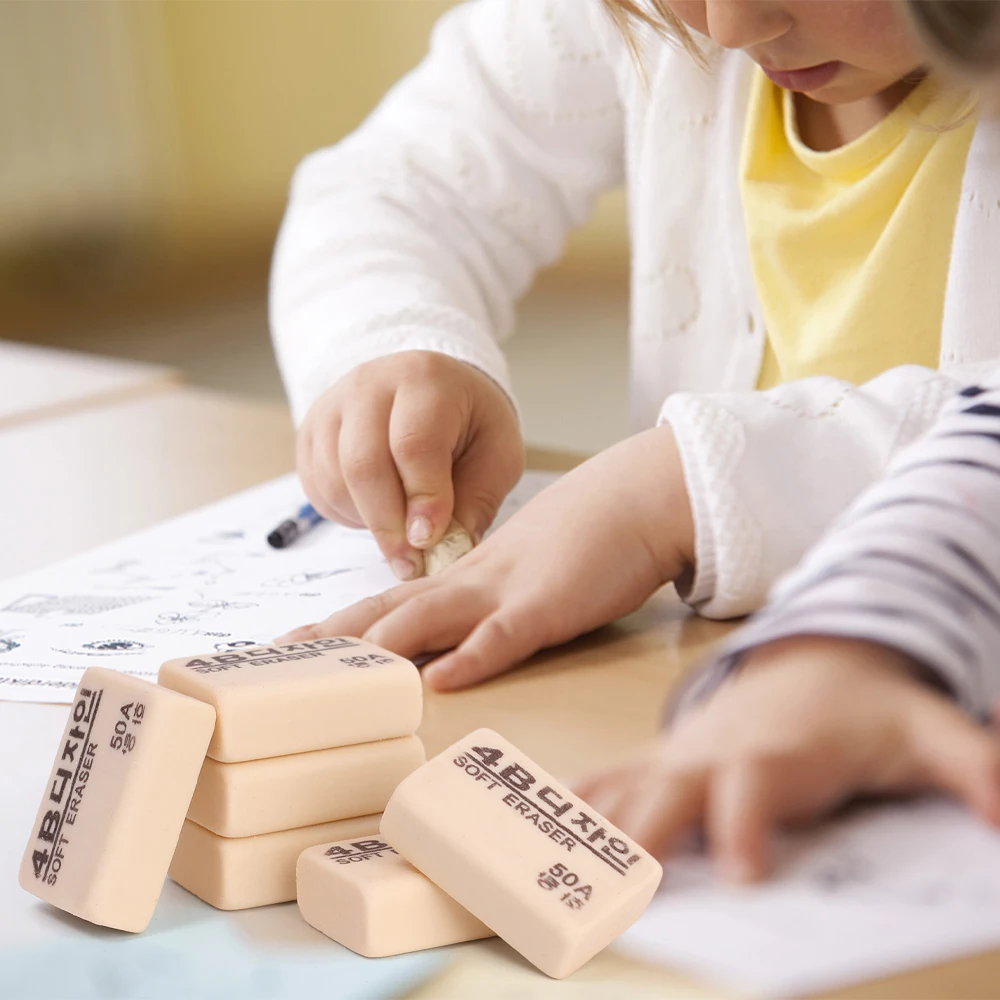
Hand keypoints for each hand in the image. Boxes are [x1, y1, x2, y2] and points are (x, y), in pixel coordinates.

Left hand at [278, 425, 695, 689]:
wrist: (630, 499)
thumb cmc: (577, 541)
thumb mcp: (517, 575)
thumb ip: (480, 605)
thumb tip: (447, 645)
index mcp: (459, 581)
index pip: (383, 604)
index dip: (334, 627)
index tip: (287, 648)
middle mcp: (467, 585)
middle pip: (385, 613)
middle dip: (330, 640)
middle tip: (274, 664)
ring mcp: (503, 593)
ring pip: (428, 619)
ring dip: (380, 649)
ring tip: (334, 677)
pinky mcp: (546, 606)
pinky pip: (503, 636)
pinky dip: (471, 659)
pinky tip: (441, 680)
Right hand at [297, 351, 523, 579]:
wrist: (430, 391)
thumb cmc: (469, 424)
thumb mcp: (495, 454)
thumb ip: (476, 500)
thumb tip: (447, 552)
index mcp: (426, 379)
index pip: (415, 443)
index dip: (422, 498)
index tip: (430, 541)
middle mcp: (370, 384)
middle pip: (363, 463)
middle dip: (388, 524)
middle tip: (410, 562)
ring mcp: (333, 406)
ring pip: (334, 479)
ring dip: (367, 521)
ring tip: (401, 535)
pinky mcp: (311, 432)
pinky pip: (317, 485)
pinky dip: (346, 513)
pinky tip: (378, 513)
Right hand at [577, 636, 999, 883]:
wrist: (817, 656)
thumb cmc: (867, 704)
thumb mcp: (926, 727)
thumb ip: (968, 761)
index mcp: (775, 751)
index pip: (755, 787)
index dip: (746, 825)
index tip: (741, 874)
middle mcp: (713, 752)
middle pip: (668, 791)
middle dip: (639, 835)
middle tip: (612, 886)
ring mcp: (680, 753)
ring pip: (624, 786)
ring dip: (585, 824)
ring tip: (542, 862)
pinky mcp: (664, 757)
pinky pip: (610, 779)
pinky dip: (572, 805)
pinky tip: (535, 828)